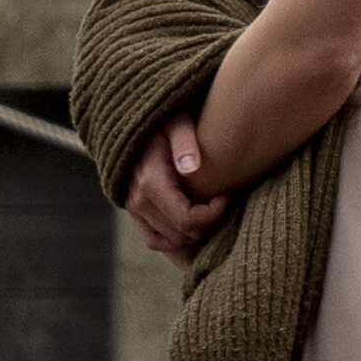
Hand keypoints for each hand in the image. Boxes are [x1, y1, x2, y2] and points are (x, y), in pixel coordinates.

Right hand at [118, 123, 224, 263]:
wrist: (135, 122)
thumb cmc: (165, 120)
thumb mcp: (177, 122)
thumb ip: (185, 142)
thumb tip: (191, 168)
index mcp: (150, 181)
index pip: (187, 219)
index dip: (213, 214)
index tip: (227, 194)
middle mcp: (139, 200)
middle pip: (183, 234)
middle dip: (208, 222)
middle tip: (221, 198)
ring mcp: (134, 208)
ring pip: (172, 241)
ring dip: (195, 231)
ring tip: (209, 206)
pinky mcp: (134, 212)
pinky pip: (155, 240)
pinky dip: (176, 239)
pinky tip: (193, 222)